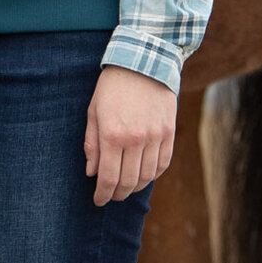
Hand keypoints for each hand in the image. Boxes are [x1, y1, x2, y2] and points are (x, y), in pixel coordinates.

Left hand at [85, 64, 175, 204]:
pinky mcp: (169, 133)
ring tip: (125, 187)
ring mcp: (155, 137)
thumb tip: (91, 173)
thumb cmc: (112, 86)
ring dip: (135, 187)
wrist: (144, 62)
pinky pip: (163, 164)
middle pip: (128, 181)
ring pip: (147, 176)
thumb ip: (92, 144)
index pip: (108, 177)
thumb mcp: (93, 111)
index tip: (98, 201)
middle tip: (110, 196)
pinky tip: (144, 175)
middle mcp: (136, 139)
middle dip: (117, 194)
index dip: (102, 194)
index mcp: (112, 134)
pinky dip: (153, 175)